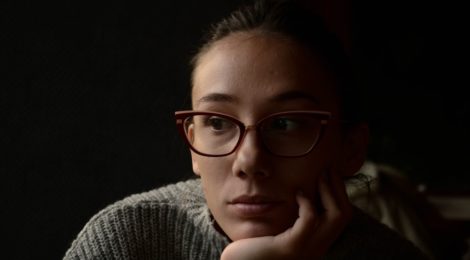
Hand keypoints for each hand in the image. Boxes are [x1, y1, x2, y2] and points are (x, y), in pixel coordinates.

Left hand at [220, 172, 352, 259]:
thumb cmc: (252, 248)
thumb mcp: (278, 231)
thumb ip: (292, 219)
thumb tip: (300, 192)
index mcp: (315, 244)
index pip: (341, 217)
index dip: (340, 193)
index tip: (330, 173)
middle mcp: (316, 249)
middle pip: (344, 215)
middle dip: (338, 187)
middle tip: (328, 169)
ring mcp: (307, 249)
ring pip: (335, 216)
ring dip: (328, 190)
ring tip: (319, 175)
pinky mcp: (291, 246)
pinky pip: (310, 220)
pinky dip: (307, 202)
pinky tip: (298, 192)